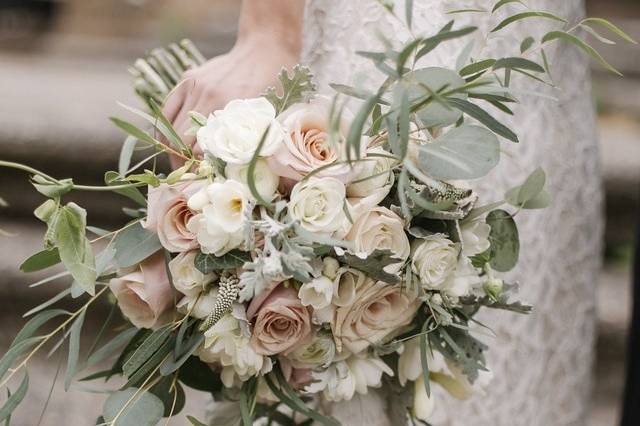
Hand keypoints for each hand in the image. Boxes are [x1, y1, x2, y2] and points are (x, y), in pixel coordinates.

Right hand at [162, 37, 299, 166]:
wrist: (265, 47)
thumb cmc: (276, 85)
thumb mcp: (272, 117)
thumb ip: (254, 142)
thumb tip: (243, 175)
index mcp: (230, 110)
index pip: (202, 151)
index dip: (200, 170)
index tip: (202, 182)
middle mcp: (208, 97)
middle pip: (181, 141)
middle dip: (182, 164)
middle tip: (189, 178)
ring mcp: (194, 87)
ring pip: (170, 128)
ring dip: (172, 149)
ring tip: (180, 163)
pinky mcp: (187, 79)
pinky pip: (168, 110)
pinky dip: (166, 129)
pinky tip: (171, 142)